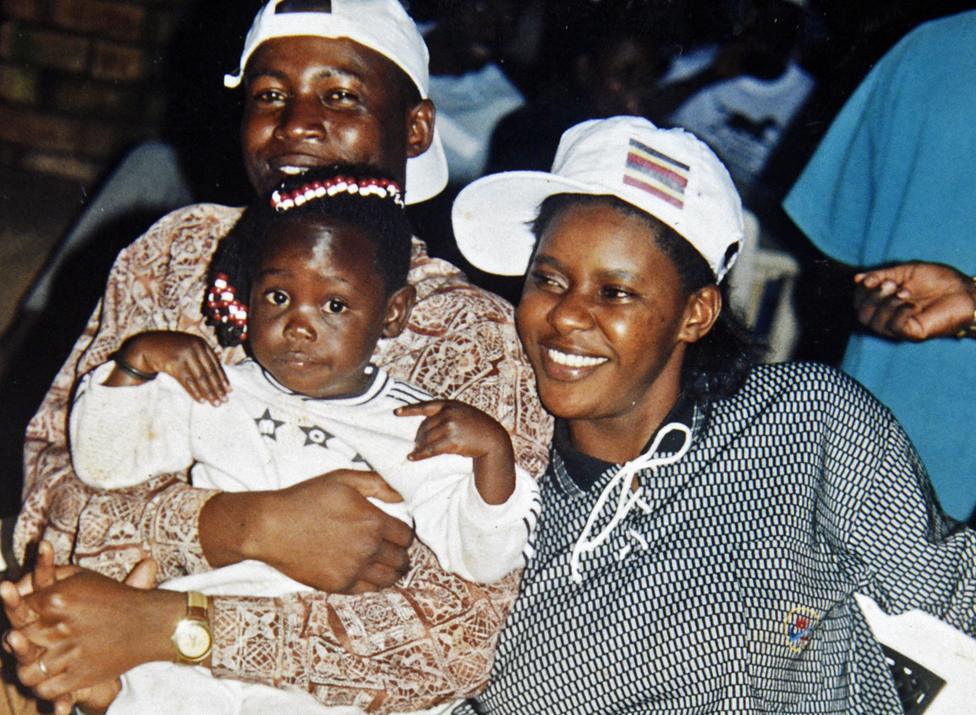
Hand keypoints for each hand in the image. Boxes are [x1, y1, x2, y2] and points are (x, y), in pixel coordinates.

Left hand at [3, 543, 159, 713]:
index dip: (20, 613)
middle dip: (21, 641)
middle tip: (30, 641)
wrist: (151, 623)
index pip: (19, 609)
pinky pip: (46, 689)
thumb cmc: (117, 597)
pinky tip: (51, 678)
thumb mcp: (86, 578)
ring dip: (28, 668)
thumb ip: (52, 575)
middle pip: (18, 639)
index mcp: (58, 599)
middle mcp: (60, 626)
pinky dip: (44, 687)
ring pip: (27, 670)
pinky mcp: (80, 675)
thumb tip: (24, 582)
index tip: (27, 617)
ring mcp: (70, 653)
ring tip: (36, 664)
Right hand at [111, 330, 228, 404]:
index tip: (229, 391)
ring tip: (215, 403)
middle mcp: (194, 349)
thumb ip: (203, 356)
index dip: (223, 379)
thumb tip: (221, 374)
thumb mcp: (190, 346)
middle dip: (218, 388)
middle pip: (209, 373)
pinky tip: (201, 400)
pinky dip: (195, 392)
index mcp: (201, 344)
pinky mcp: (174, 365)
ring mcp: (184, 356)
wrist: (149, 346)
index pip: (216, 365)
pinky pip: (187, 382)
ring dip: (209, 393)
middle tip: (224, 400)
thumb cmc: (173, 348)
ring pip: (200, 378)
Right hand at [200, 469, 413, 592]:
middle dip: (400, 554)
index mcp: (373, 521)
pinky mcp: (338, 585)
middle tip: (393, 551)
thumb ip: (378, 484)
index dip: (404, 534)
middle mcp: (368, 548)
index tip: (397, 533)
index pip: (407, 536)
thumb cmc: (306, 498)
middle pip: (401, 560)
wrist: (271, 526)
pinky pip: (368, 591)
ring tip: (385, 565)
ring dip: (391, 572)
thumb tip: (403, 495)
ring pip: (389, 579)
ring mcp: (353, 570)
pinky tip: (366, 574)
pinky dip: (372, 584)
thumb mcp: (343, 479)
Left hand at [397, 400, 515, 504]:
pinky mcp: (452, 441)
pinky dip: (420, 454)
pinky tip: (412, 457)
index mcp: (450, 404)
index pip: (425, 406)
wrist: (493, 438)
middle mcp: (448, 413)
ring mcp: (450, 426)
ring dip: (420, 446)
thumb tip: (427, 425)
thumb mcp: (463, 413)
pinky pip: (431, 449)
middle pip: (424, 426)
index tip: (396, 412)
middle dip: (419, 436)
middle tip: (416, 443)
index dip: (409, 410)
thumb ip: (447, 414)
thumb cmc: (477, 427)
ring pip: (426, 438)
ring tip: (416, 451)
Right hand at [853, 262, 975, 340]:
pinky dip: (899, 312)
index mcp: (885, 304)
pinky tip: (912, 304)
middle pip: (862, 315)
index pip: (858, 304)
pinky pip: (894, 327)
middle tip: (891, 285)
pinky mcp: (913, 334)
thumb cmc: (938, 279)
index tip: (872, 279)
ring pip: (875, 323)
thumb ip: (881, 276)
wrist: (964, 288)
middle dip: (871, 298)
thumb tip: (857, 279)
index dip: (860, 292)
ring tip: (904, 292)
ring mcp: (901, 328)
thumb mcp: (904, 272)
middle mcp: (889, 318)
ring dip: (885, 304)